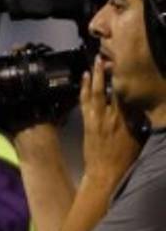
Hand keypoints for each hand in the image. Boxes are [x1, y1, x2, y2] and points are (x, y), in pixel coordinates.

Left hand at [80, 56, 141, 186]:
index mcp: (128, 119)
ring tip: (95, 63)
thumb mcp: (140, 137)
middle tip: (107, 57)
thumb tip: (146, 107)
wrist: (106, 173)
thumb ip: (141, 120)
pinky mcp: (88, 123)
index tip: (127, 65)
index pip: (127, 93)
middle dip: (108, 71)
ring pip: (95, 93)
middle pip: (110, 88)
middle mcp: (113, 116)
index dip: (126, 78)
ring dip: (94, 76)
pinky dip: (84, 89)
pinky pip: (85, 102)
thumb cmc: (125, 158)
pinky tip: (84, 80)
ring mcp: (98, 119)